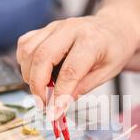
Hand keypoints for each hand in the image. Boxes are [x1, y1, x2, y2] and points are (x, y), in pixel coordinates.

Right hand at [16, 0, 139, 116]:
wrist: (115, 27)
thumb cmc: (113, 50)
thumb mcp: (107, 72)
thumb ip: (83, 87)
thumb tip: (60, 104)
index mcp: (91, 40)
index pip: (69, 71)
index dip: (59, 95)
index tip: (54, 113)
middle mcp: (70, 29)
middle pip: (42, 57)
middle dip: (37, 86)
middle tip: (42, 105)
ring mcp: (55, 26)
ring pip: (29, 50)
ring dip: (28, 75)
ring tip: (40, 90)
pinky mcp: (46, 28)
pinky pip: (25, 44)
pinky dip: (24, 62)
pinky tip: (35, 74)